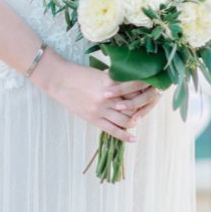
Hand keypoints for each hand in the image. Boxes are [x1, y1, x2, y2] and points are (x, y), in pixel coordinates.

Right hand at [36, 52, 159, 141]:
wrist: (59, 80)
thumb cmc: (78, 73)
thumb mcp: (99, 74)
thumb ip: (113, 81)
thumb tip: (127, 85)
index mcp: (111, 83)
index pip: (134, 90)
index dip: (144, 91)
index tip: (151, 91)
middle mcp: (108, 98)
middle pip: (133, 106)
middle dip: (142, 107)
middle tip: (148, 107)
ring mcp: (101, 110)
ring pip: (125, 120)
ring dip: (135, 120)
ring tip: (140, 120)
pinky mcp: (93, 119)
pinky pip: (112, 130)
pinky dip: (124, 135)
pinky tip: (133, 138)